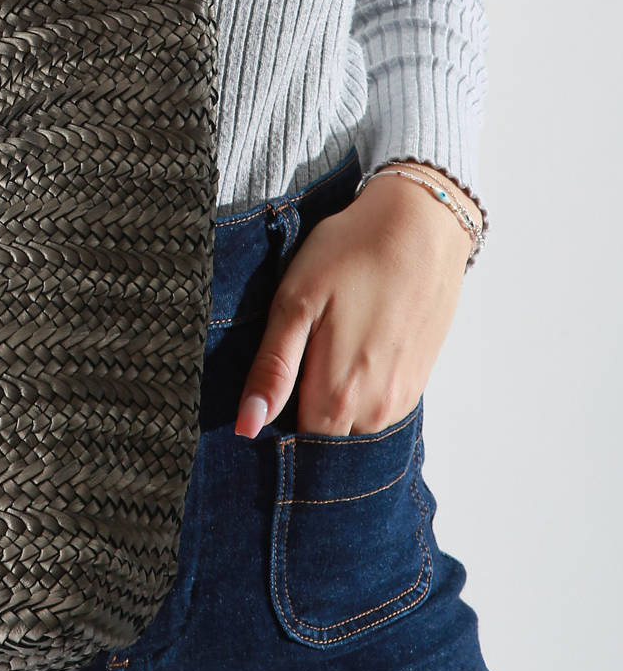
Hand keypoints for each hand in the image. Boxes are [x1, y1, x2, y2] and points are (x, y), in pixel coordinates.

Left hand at [234, 171, 471, 438]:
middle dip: (301, 415)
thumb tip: (247, 426)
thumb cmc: (352, 254)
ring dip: (331, 403)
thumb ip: (272, 371)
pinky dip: (357, 391)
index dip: (272, 423)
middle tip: (294, 358)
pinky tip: (351, 348)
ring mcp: (401, 399)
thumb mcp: (294, 303)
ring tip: (324, 347)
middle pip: (324, 441)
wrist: (421, 224)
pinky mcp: (417, 381)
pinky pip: (376, 409)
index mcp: (338, 397)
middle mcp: (375, 411)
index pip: (294, 445)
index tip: (266, 388)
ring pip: (351, 427)